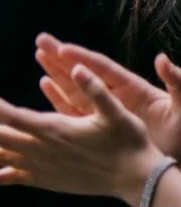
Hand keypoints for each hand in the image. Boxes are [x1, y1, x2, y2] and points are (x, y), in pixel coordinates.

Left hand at [0, 68, 162, 201]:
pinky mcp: (45, 180)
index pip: (10, 114)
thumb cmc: (127, 142)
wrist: (134, 179)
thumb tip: (76, 67)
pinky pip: (14, 179)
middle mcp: (39, 150)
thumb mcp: (115, 111)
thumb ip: (94, 89)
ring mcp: (40, 167)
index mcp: (51, 130)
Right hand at [36, 34, 180, 158]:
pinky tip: (46, 84)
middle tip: (42, 40)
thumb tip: (162, 59)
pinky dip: (58, 96)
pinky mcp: (99, 128)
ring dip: (56, 72)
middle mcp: (116, 97)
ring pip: (75, 88)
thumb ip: (176, 81)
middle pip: (84, 72)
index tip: (62, 48)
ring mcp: (106, 112)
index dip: (83, 58)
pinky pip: (73, 109)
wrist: (166, 165)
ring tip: (39, 55)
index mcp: (134, 89)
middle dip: (62, 57)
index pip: (103, 69)